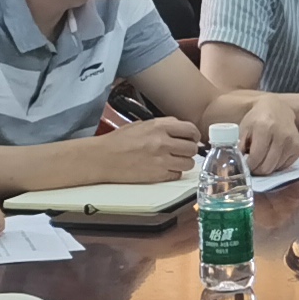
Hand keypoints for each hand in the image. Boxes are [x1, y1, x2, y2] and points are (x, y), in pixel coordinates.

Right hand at [91, 117, 210, 182]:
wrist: (104, 157)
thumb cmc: (119, 141)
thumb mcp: (142, 124)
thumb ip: (163, 125)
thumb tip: (180, 129)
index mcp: (159, 126)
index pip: (190, 129)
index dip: (194, 135)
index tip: (192, 138)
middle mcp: (163, 142)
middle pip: (192, 148)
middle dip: (190, 150)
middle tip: (183, 151)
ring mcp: (161, 160)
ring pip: (188, 163)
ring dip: (184, 162)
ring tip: (175, 161)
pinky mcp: (157, 175)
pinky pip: (177, 175)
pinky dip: (174, 173)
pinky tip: (166, 169)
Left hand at [237, 100, 298, 173]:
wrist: (278, 108)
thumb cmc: (258, 118)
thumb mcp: (244, 127)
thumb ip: (239, 145)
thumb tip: (237, 163)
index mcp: (265, 128)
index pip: (256, 157)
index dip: (249, 165)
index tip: (245, 165)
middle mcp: (281, 135)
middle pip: (267, 166)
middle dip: (257, 170)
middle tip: (253, 165)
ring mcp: (292, 142)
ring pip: (276, 168)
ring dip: (267, 166)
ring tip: (262, 158)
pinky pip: (285, 166)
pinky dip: (277, 165)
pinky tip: (272, 155)